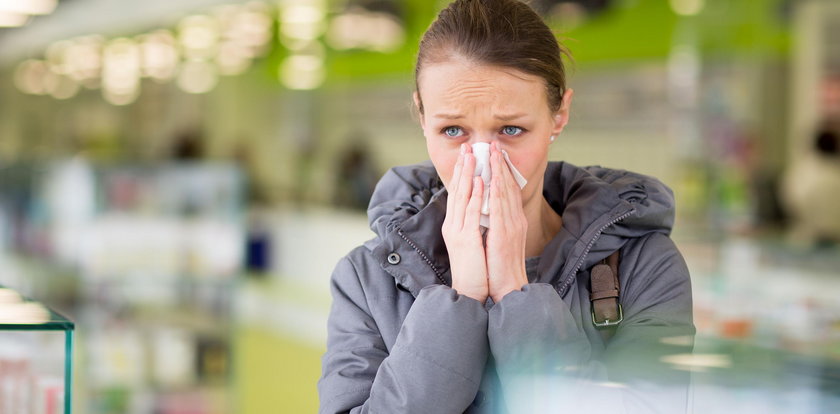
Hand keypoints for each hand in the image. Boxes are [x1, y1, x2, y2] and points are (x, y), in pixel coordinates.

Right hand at [442, 144, 488, 301]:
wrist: (470, 291)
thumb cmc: (476, 268)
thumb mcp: (474, 241)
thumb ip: (475, 224)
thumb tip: (482, 209)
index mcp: (455, 225)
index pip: (458, 194)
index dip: (463, 173)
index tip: (469, 155)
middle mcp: (453, 225)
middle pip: (457, 190)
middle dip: (463, 167)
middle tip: (469, 146)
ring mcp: (458, 231)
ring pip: (462, 197)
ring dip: (467, 174)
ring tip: (473, 155)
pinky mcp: (465, 239)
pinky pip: (471, 213)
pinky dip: (474, 196)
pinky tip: (478, 182)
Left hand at [485, 142, 528, 302]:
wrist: (508, 285)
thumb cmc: (501, 264)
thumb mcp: (500, 238)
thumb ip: (497, 222)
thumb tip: (488, 208)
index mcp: (513, 220)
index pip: (507, 190)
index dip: (502, 170)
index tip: (495, 153)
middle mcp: (515, 219)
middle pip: (508, 186)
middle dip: (500, 163)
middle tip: (493, 144)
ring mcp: (511, 225)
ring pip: (505, 192)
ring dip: (498, 171)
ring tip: (492, 153)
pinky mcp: (504, 234)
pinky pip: (500, 209)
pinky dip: (496, 192)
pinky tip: (491, 179)